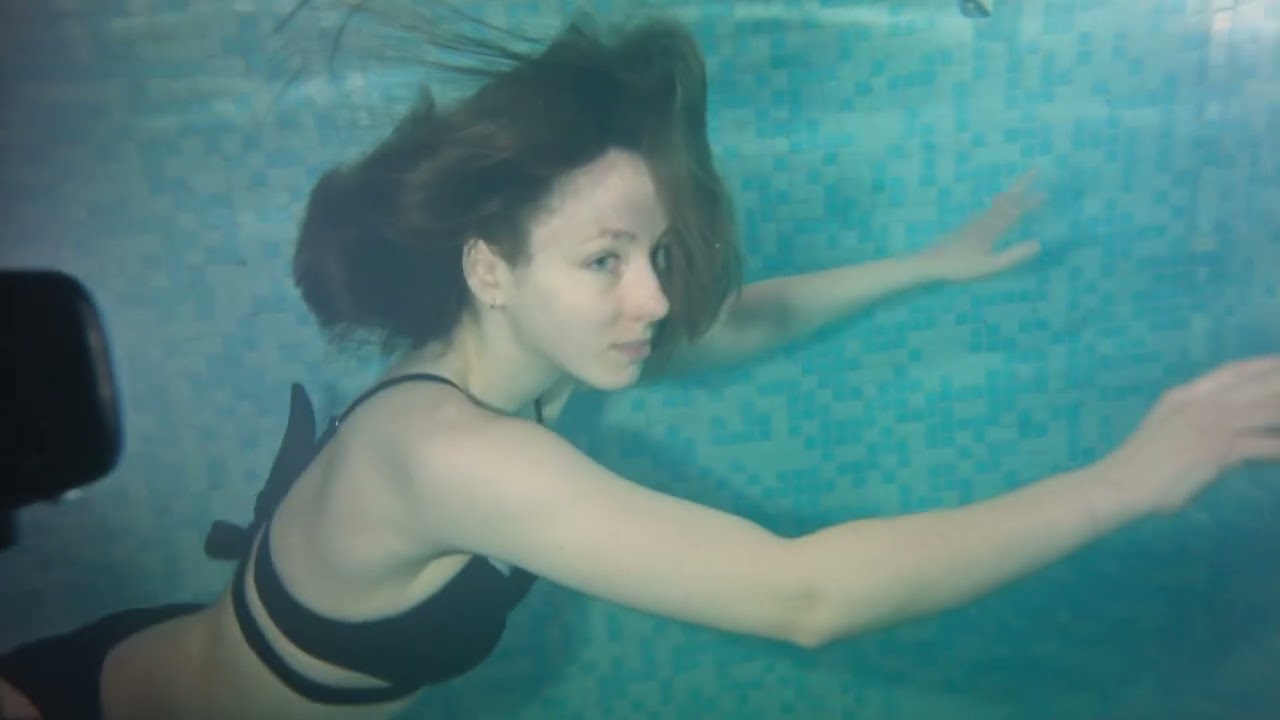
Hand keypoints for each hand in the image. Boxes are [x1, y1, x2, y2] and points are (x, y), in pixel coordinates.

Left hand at [916, 169, 1044, 281]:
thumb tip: (1039, 243)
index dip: (1031, 201)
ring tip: (1022, 186)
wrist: (932, 261)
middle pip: (1007, 198)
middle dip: (1022, 185)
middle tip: (1035, 171)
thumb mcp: (991, 264)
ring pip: (998, 201)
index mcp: (993, 228)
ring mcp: (976, 221)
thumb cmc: (961, 266)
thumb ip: (1014, 255)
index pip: (1016, 210)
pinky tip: (998, 202)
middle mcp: (986, 219)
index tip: (1046, 192)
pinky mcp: (968, 225)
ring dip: (1012, 192)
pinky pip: (989, 208)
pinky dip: (999, 201)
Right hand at [1097, 356, 1279, 515]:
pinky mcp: (1219, 450)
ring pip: (1267, 410)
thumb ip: (1191, 416)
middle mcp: (1202, 403)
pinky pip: (1264, 446)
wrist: (1121, 481)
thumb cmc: (1139, 461)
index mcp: (1185, 394)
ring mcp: (1211, 425)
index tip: (1279, 362)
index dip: (1261, 365)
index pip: (1231, 371)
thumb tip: (1218, 420)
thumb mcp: (1164, 424)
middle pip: (1256, 385)